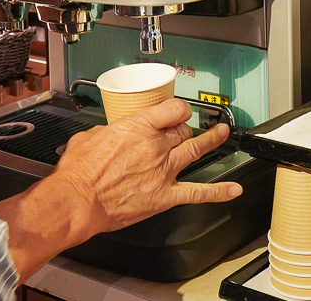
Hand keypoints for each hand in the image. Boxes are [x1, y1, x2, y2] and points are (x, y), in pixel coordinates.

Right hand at [0, 98, 241, 281]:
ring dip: (211, 140)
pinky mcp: (165, 196)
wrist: (77, 201)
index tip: (178, 111)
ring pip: (195, 150)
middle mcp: (155, 145)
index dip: (179, 109)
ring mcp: (164, 170)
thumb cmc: (78, 171)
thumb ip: (108, 131)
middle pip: (182, 130)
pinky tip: (233, 190)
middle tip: (183, 131)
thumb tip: (112, 134)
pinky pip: (197, 192)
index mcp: (138, 127)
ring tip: (222, 133)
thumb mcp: (89, 136)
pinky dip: (218, 192)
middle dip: (183, 129)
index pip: (173, 109)